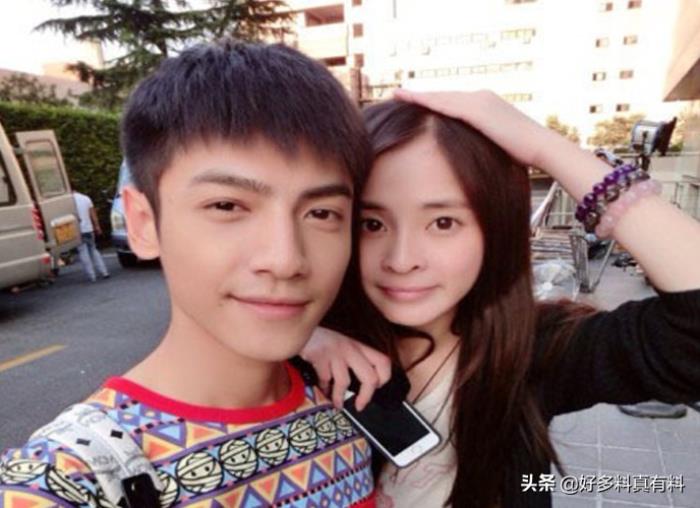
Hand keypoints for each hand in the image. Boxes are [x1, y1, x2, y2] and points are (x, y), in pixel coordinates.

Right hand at [301, 327, 391, 410]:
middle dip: (366, 396)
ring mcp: (335, 351)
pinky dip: (324, 388)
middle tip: (360, 405)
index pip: (383, 362)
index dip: (384, 378)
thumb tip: (363, 383)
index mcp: (359, 345)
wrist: (299, 324)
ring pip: (345, 382)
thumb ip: (353, 358)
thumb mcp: (343, 344)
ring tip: (336, 403)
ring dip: (339, 397)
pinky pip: (325, 379)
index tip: (376, 388)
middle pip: (370, 377)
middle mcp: (350, 347)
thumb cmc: (322, 338)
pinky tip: (322, 389)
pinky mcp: (319, 355)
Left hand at [394, 89, 563, 168]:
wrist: (540, 147)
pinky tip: (413, 100)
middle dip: (420, 95)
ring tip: (397, 94)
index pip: (452, 101)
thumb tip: (468, 156)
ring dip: (418, 95)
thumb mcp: (495, 145)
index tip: (413, 101)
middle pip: (443, 95)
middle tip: (397, 93)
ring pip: (442, 97)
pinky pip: (448, 104)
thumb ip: (480, 143)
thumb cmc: (521, 154)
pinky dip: (429, 101)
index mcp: (485, 105)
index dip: (431, 101)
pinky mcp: (478, 110)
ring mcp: (480, 101)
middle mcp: (481, 98)